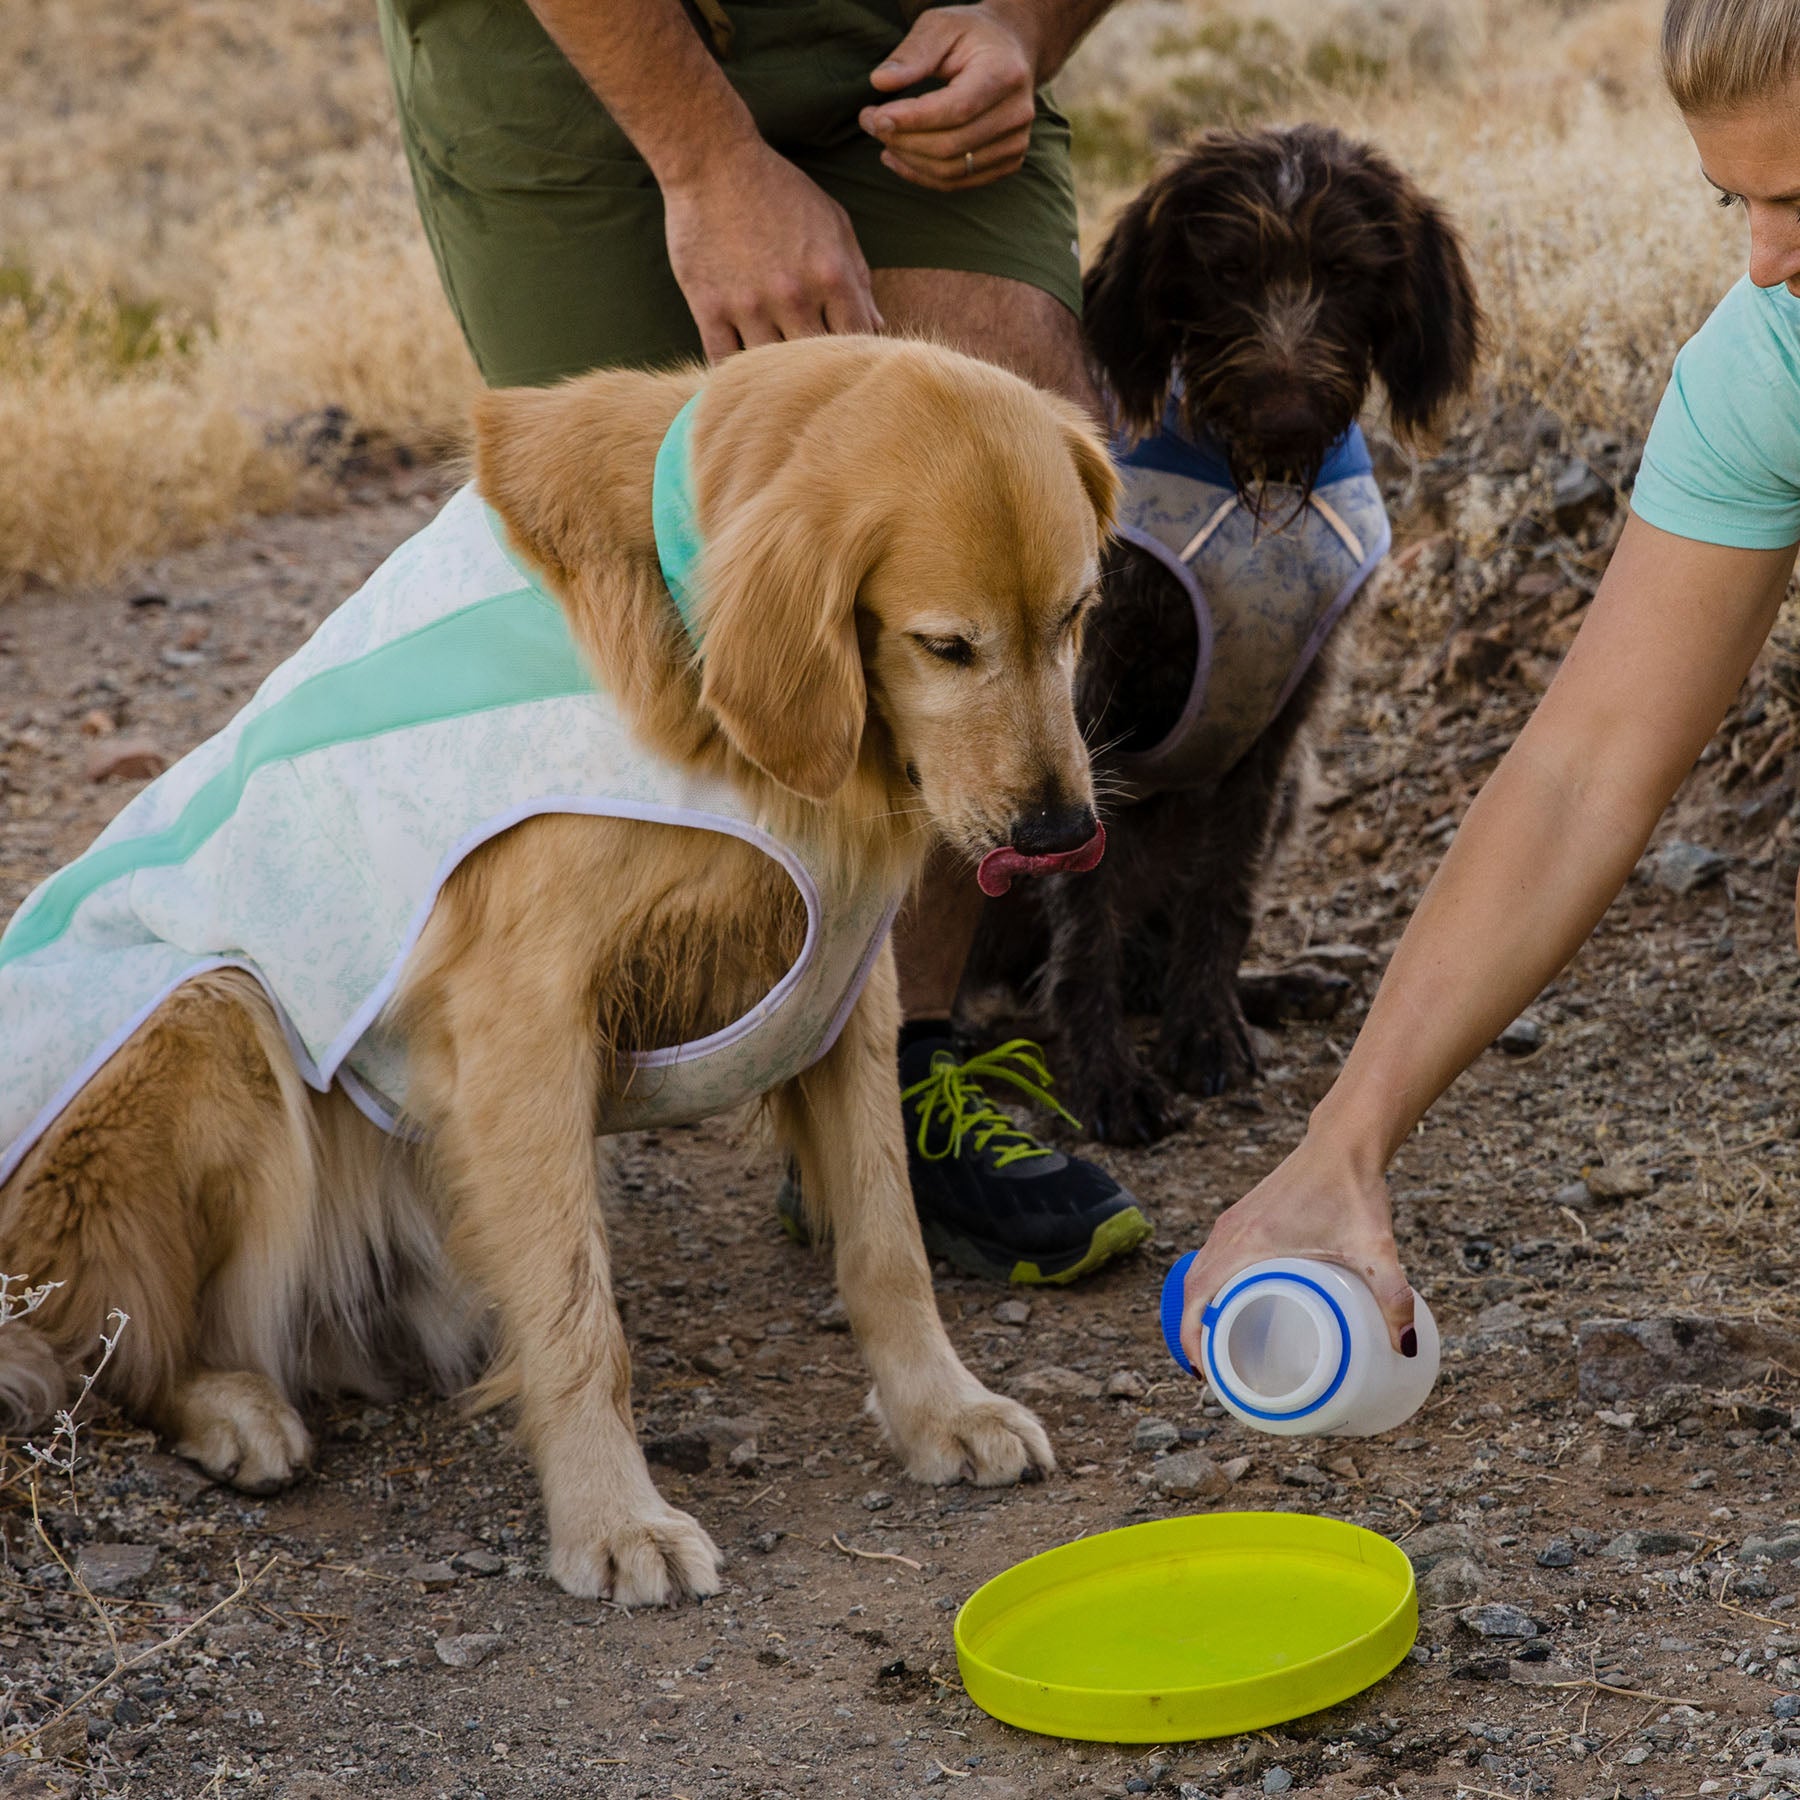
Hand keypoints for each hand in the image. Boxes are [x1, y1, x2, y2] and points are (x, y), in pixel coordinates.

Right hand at [662, 142, 883, 360]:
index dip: (857, 358)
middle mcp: (794, 296)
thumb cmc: (779, 189)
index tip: (849, 363)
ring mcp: (749, 305)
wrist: (712, 160)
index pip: (857, 340)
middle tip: (816, 378)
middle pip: (816, 362)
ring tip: (778, 379)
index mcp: (831, 275)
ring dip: (776, 376)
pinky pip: (724, 362)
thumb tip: (876, 326)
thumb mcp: (833, 222)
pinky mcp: (709, 307)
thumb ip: (857, 276)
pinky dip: (733, 375)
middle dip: (819, 372)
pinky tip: (742, 375)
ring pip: (771, 368)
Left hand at [860, 3, 1041, 190]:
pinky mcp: (1008, 162)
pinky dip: (923, 175)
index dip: (912, 120)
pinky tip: (899, 158)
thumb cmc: (972, 36)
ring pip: (951, 170)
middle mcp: (1016, 113)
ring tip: (882, 140)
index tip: (875, 117)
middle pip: (950, 146)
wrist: (1012, 52)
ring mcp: (1016, 143)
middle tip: (869, 123)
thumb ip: (912, 53)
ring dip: (908, 160)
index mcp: (1004, 74)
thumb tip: (880, 81)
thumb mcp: (941, 27)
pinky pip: (958, 181)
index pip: (955, 109)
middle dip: (902, 140)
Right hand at [1181, 1128, 1416, 1362]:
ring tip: (1219, 1343)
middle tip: (1215, 1370)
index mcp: (1247, 1242)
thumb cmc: (1352, 1188)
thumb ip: (1394, 1295)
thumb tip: (1406, 1347)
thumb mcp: (1375, 1247)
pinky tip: (1231, 1302)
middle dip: (1193, 1332)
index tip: (1205, 1372)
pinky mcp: (1240, 1217)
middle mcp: (1229, 1232)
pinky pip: (1210, 1257)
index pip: (1198, 1296)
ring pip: (1197, 1272)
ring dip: (1198, 1307)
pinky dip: (1208, 1284)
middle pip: (1190, 1289)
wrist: (1341, 1141)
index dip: (1191, 1337)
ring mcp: (1231, 1222)